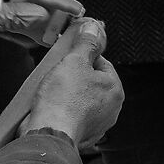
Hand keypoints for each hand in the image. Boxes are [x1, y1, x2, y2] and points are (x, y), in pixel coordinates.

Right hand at [20, 16, 124, 146]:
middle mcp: (110, 109)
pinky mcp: (82, 135)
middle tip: (59, 72)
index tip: (70, 55)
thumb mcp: (75, 61)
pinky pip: (73, 115)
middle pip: (92, 81)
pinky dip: (64, 110)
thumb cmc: (63, 100)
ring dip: (68, 93)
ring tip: (53, 90)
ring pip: (82, 99)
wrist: (48, 134)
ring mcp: (97, 124)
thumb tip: (94, 28)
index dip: (83, 56)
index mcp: (114, 89)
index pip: (102, 62)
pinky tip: (53, 106)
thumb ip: (86, 43)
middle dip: (75, 76)